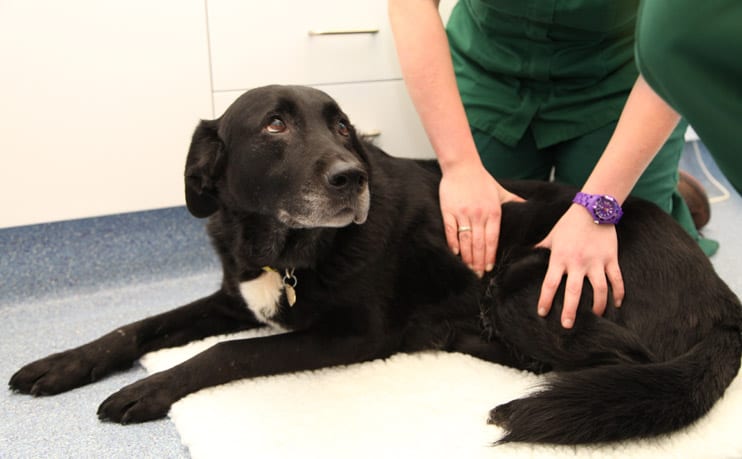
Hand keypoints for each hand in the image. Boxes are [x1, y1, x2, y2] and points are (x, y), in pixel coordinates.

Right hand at [440, 163, 522, 276]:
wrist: (462, 167)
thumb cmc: (481, 179)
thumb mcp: (500, 190)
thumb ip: (513, 201)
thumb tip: (528, 207)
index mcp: (493, 212)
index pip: (492, 239)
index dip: (491, 256)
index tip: (490, 268)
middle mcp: (479, 215)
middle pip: (479, 244)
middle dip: (479, 262)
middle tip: (478, 275)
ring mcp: (463, 214)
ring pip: (466, 241)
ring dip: (467, 257)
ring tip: (468, 269)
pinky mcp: (449, 211)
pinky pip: (451, 232)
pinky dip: (453, 244)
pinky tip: (455, 254)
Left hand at [536, 205, 624, 327]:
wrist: (593, 208)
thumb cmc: (568, 223)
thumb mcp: (551, 236)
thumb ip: (540, 249)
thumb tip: (524, 256)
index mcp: (560, 258)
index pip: (550, 283)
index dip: (546, 300)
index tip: (543, 313)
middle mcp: (577, 262)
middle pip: (574, 292)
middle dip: (570, 310)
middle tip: (567, 326)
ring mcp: (596, 261)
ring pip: (599, 289)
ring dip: (598, 306)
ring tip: (596, 318)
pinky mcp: (611, 259)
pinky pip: (617, 280)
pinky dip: (618, 293)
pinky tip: (617, 304)